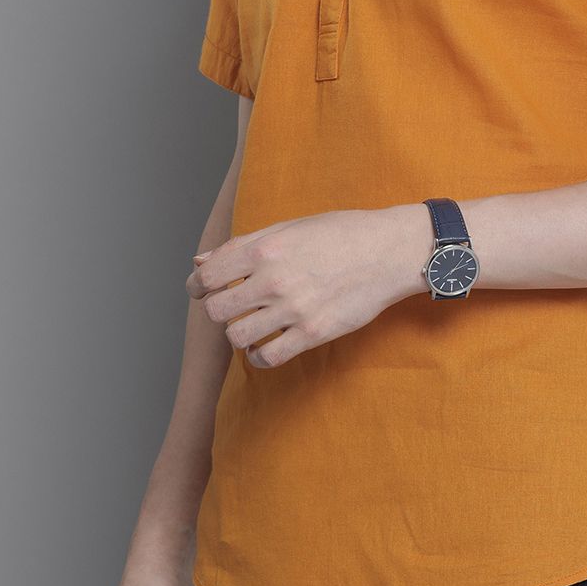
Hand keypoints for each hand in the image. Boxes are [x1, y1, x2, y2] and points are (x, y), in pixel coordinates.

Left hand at [185, 204, 427, 368]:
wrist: (388, 251)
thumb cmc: (340, 233)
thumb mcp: (289, 228)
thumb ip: (243, 245)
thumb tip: (200, 262)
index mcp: (265, 248)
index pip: (207, 277)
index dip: (198, 286)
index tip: (203, 290)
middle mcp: (274, 280)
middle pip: (216, 310)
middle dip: (219, 309)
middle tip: (233, 305)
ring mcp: (293, 309)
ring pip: (236, 336)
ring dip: (238, 331)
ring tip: (252, 323)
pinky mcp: (313, 333)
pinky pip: (266, 357)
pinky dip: (258, 354)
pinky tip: (266, 342)